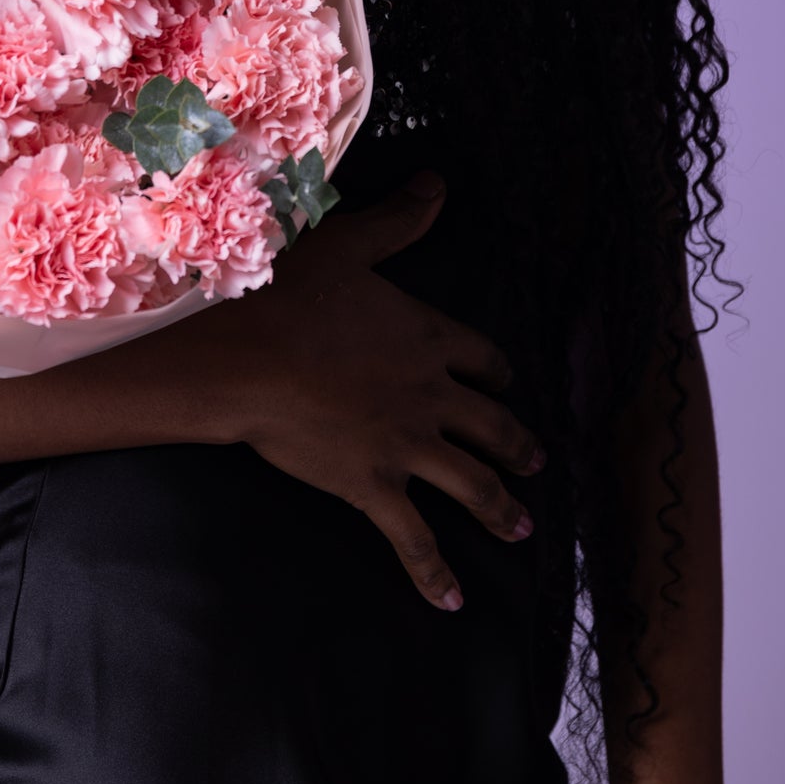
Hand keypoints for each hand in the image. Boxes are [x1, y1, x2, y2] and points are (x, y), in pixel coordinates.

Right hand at [208, 171, 543, 606]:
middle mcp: (432, 396)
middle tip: (535, 463)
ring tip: (521, 528)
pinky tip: (451, 600)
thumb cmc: (291, 296)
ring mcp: (408, 446)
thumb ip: (400, 219)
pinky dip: (434, 571)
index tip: (503, 383)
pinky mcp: (374, 486)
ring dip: (499, 509)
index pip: (480, 358)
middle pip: (491, 425)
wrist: (248, 358)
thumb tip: (439, 183)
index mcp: (428, 338)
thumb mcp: (349, 244)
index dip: (495, 373)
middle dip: (516, 447)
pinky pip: (415, 538)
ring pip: (471, 485)